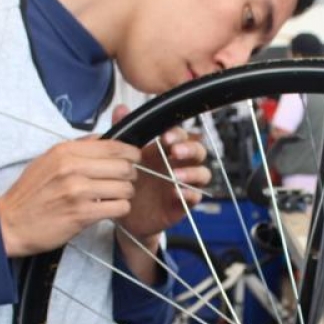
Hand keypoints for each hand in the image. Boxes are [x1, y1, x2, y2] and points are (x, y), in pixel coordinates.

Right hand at [0, 137, 140, 257]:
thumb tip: (106, 138)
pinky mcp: (82, 214)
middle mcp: (72, 168)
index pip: (114, 146)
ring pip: (126, 188)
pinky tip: (108, 209)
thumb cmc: (30, 193)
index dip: (131, 153)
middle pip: (124, 166)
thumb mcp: (48, 160)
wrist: (10, 223)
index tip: (133, 159)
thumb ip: (77, 148)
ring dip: (125, 194)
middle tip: (123, 182)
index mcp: (65, 151)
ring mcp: (78, 191)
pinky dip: (119, 209)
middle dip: (130, 175)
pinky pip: (119, 208)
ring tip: (114, 197)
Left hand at [114, 105, 211, 245]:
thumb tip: (120, 109)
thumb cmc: (129, 182)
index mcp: (166, 150)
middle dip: (189, 149)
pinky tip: (177, 194)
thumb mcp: (123, 157)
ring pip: (203, 173)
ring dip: (192, 172)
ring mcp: (184, 184)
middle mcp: (179, 165)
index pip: (180, 136)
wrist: (126, 214)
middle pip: (198, 150)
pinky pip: (196, 197)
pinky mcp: (184, 203)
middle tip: (176, 152)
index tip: (166, 137)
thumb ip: (124, 131)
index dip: (177, 134)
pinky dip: (189, 194)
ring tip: (176, 177)